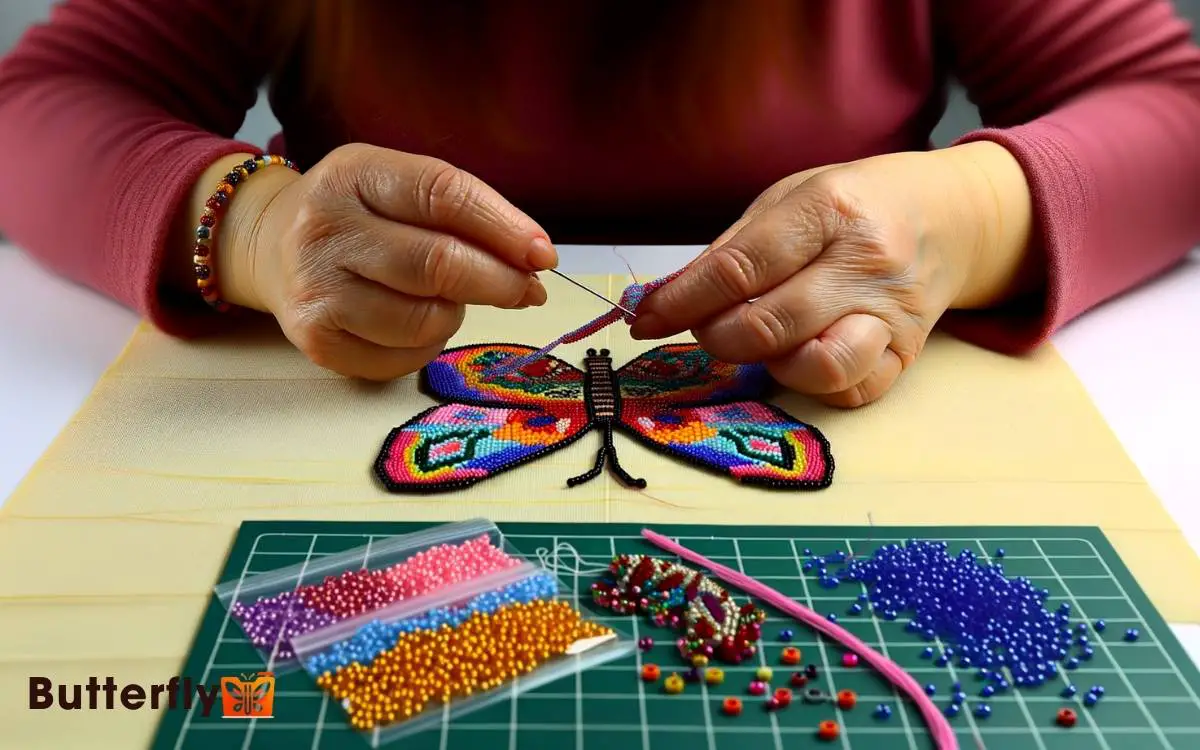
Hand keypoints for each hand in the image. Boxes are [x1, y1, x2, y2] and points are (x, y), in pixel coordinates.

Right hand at [229, 144, 557, 379]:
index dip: (503, 228)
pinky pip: (404, 357)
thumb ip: (461, 213)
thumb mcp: (398, 185)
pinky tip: (413, 324)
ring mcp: (316, 290)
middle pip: (438, 265)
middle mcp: (326, 230)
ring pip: (425, 320)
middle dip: (499, 282)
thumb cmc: (359, 213)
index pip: (442, 195)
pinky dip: (427, 345)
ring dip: (454, 313)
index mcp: (354, 174)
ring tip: (443, 298)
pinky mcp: (316, 340)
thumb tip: (533, 265)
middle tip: (527, 290)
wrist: (272, 245)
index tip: (543, 254)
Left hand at [629, 144, 1033, 406]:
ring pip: (815, 366)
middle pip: (767, 324)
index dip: (682, 302)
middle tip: (704, 328)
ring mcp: (893, 312)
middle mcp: (868, 261)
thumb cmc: (854, 204)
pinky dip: (811, 383)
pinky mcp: (909, 353)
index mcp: (831, 208)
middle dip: (714, 336)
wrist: (950, 216)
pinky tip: (799, 356)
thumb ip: (730, 249)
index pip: (740, 268)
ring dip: (766, 363)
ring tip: (758, 342)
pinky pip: (851, 390)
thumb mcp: (790, 199)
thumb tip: (665, 299)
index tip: (646, 321)